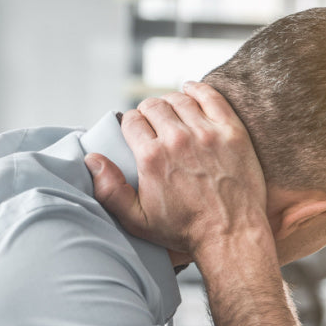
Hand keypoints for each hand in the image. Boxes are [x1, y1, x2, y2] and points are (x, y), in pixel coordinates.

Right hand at [86, 81, 268, 256]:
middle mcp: (178, 140)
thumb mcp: (138, 220)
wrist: (231, 235)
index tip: (137, 130)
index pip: (131, 120)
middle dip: (149, 111)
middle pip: (154, 106)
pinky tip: (191, 91)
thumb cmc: (185, 231)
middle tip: (155, 122)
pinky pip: (211, 97)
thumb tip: (93, 159)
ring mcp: (207, 134)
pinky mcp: (232, 132)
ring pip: (180, 99)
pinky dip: (197, 89)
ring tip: (172, 111)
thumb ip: (110, 191)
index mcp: (152, 157)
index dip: (131, 123)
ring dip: (171, 101)